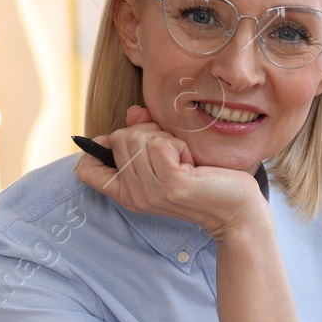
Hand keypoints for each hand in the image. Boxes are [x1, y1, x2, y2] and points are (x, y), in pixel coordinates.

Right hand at [75, 106, 264, 239]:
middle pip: (118, 138)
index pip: (86, 170)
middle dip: (147, 133)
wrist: (236, 210)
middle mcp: (133, 195)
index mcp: (127, 193)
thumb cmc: (205, 182)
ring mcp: (150, 191)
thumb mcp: (168, 158)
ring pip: (138, 137)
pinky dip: (178, 144)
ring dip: (165, 138)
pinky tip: (191, 162)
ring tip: (183, 159)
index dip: (98, 148)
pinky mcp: (170, 184)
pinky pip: (160, 144)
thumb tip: (133, 112)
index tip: (125, 144)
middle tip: (172, 153)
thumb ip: (145, 134)